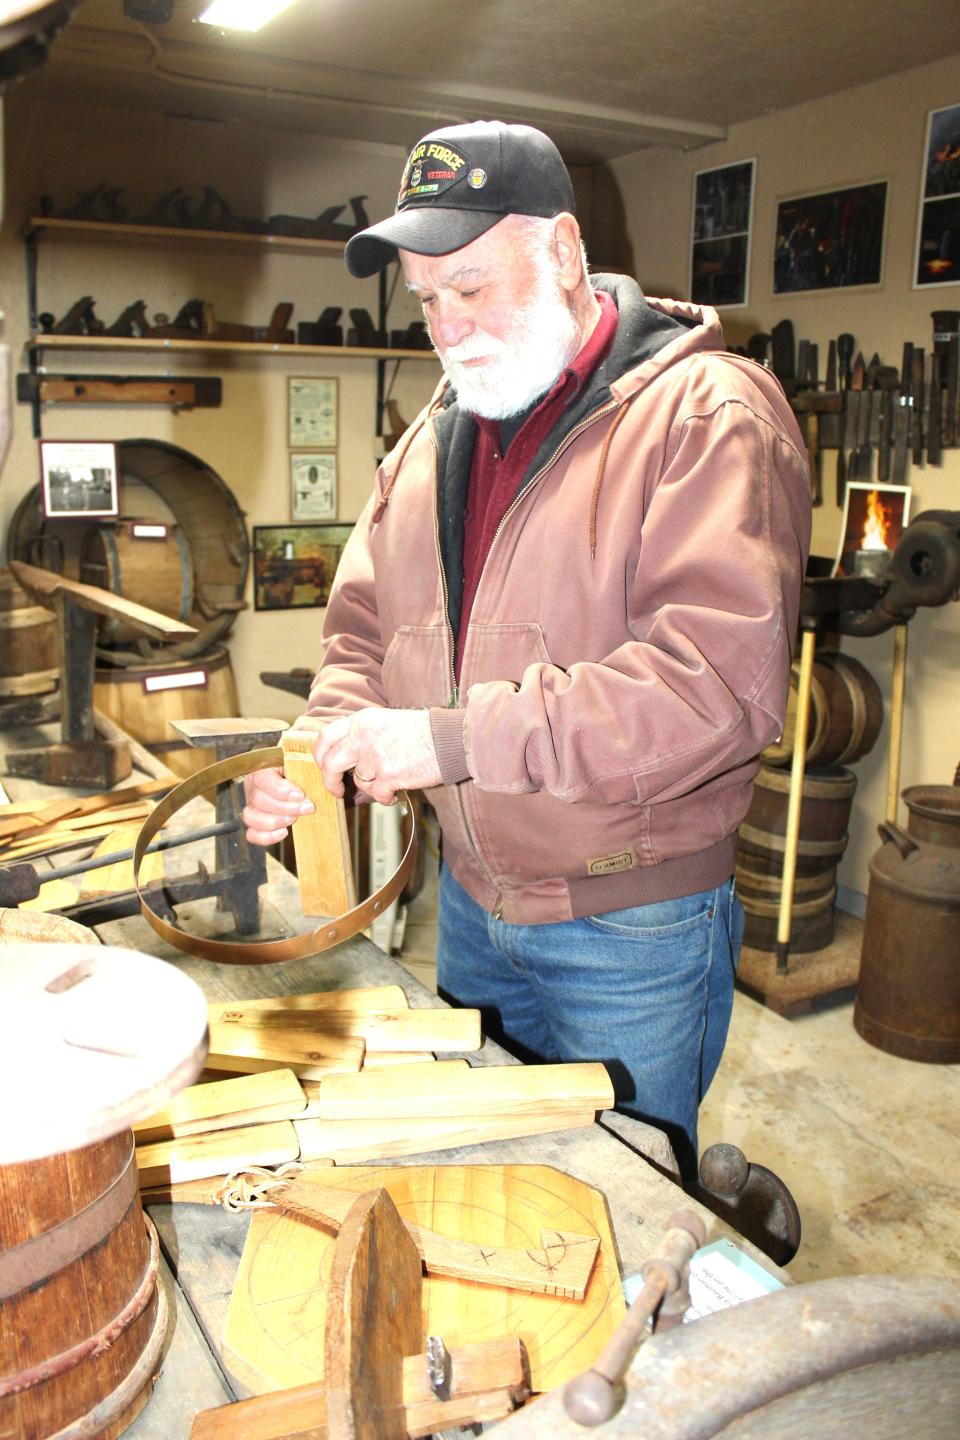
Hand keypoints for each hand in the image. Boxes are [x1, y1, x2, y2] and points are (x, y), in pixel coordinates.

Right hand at [242, 765, 314, 846]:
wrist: (296, 784)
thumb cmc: (297, 771)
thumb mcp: (299, 763)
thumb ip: (303, 766)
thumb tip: (318, 770)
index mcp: (261, 770)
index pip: (263, 779)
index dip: (281, 790)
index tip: (300, 795)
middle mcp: (252, 788)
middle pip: (259, 800)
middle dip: (285, 807)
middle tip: (306, 809)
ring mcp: (251, 807)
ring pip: (252, 817)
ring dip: (275, 821)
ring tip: (293, 819)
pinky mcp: (254, 824)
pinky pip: (252, 834)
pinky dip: (267, 837)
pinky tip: (284, 832)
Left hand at [313, 708, 441, 805]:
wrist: (449, 739)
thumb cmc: (423, 731)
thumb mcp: (386, 721)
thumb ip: (363, 734)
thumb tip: (345, 755)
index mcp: (361, 720)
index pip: (324, 737)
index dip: (320, 756)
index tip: (324, 767)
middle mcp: (363, 736)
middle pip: (329, 763)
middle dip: (331, 782)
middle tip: (338, 791)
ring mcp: (375, 757)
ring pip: (358, 782)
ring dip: (372, 787)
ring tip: (390, 781)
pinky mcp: (389, 775)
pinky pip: (377, 795)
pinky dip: (386, 798)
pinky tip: (397, 792)